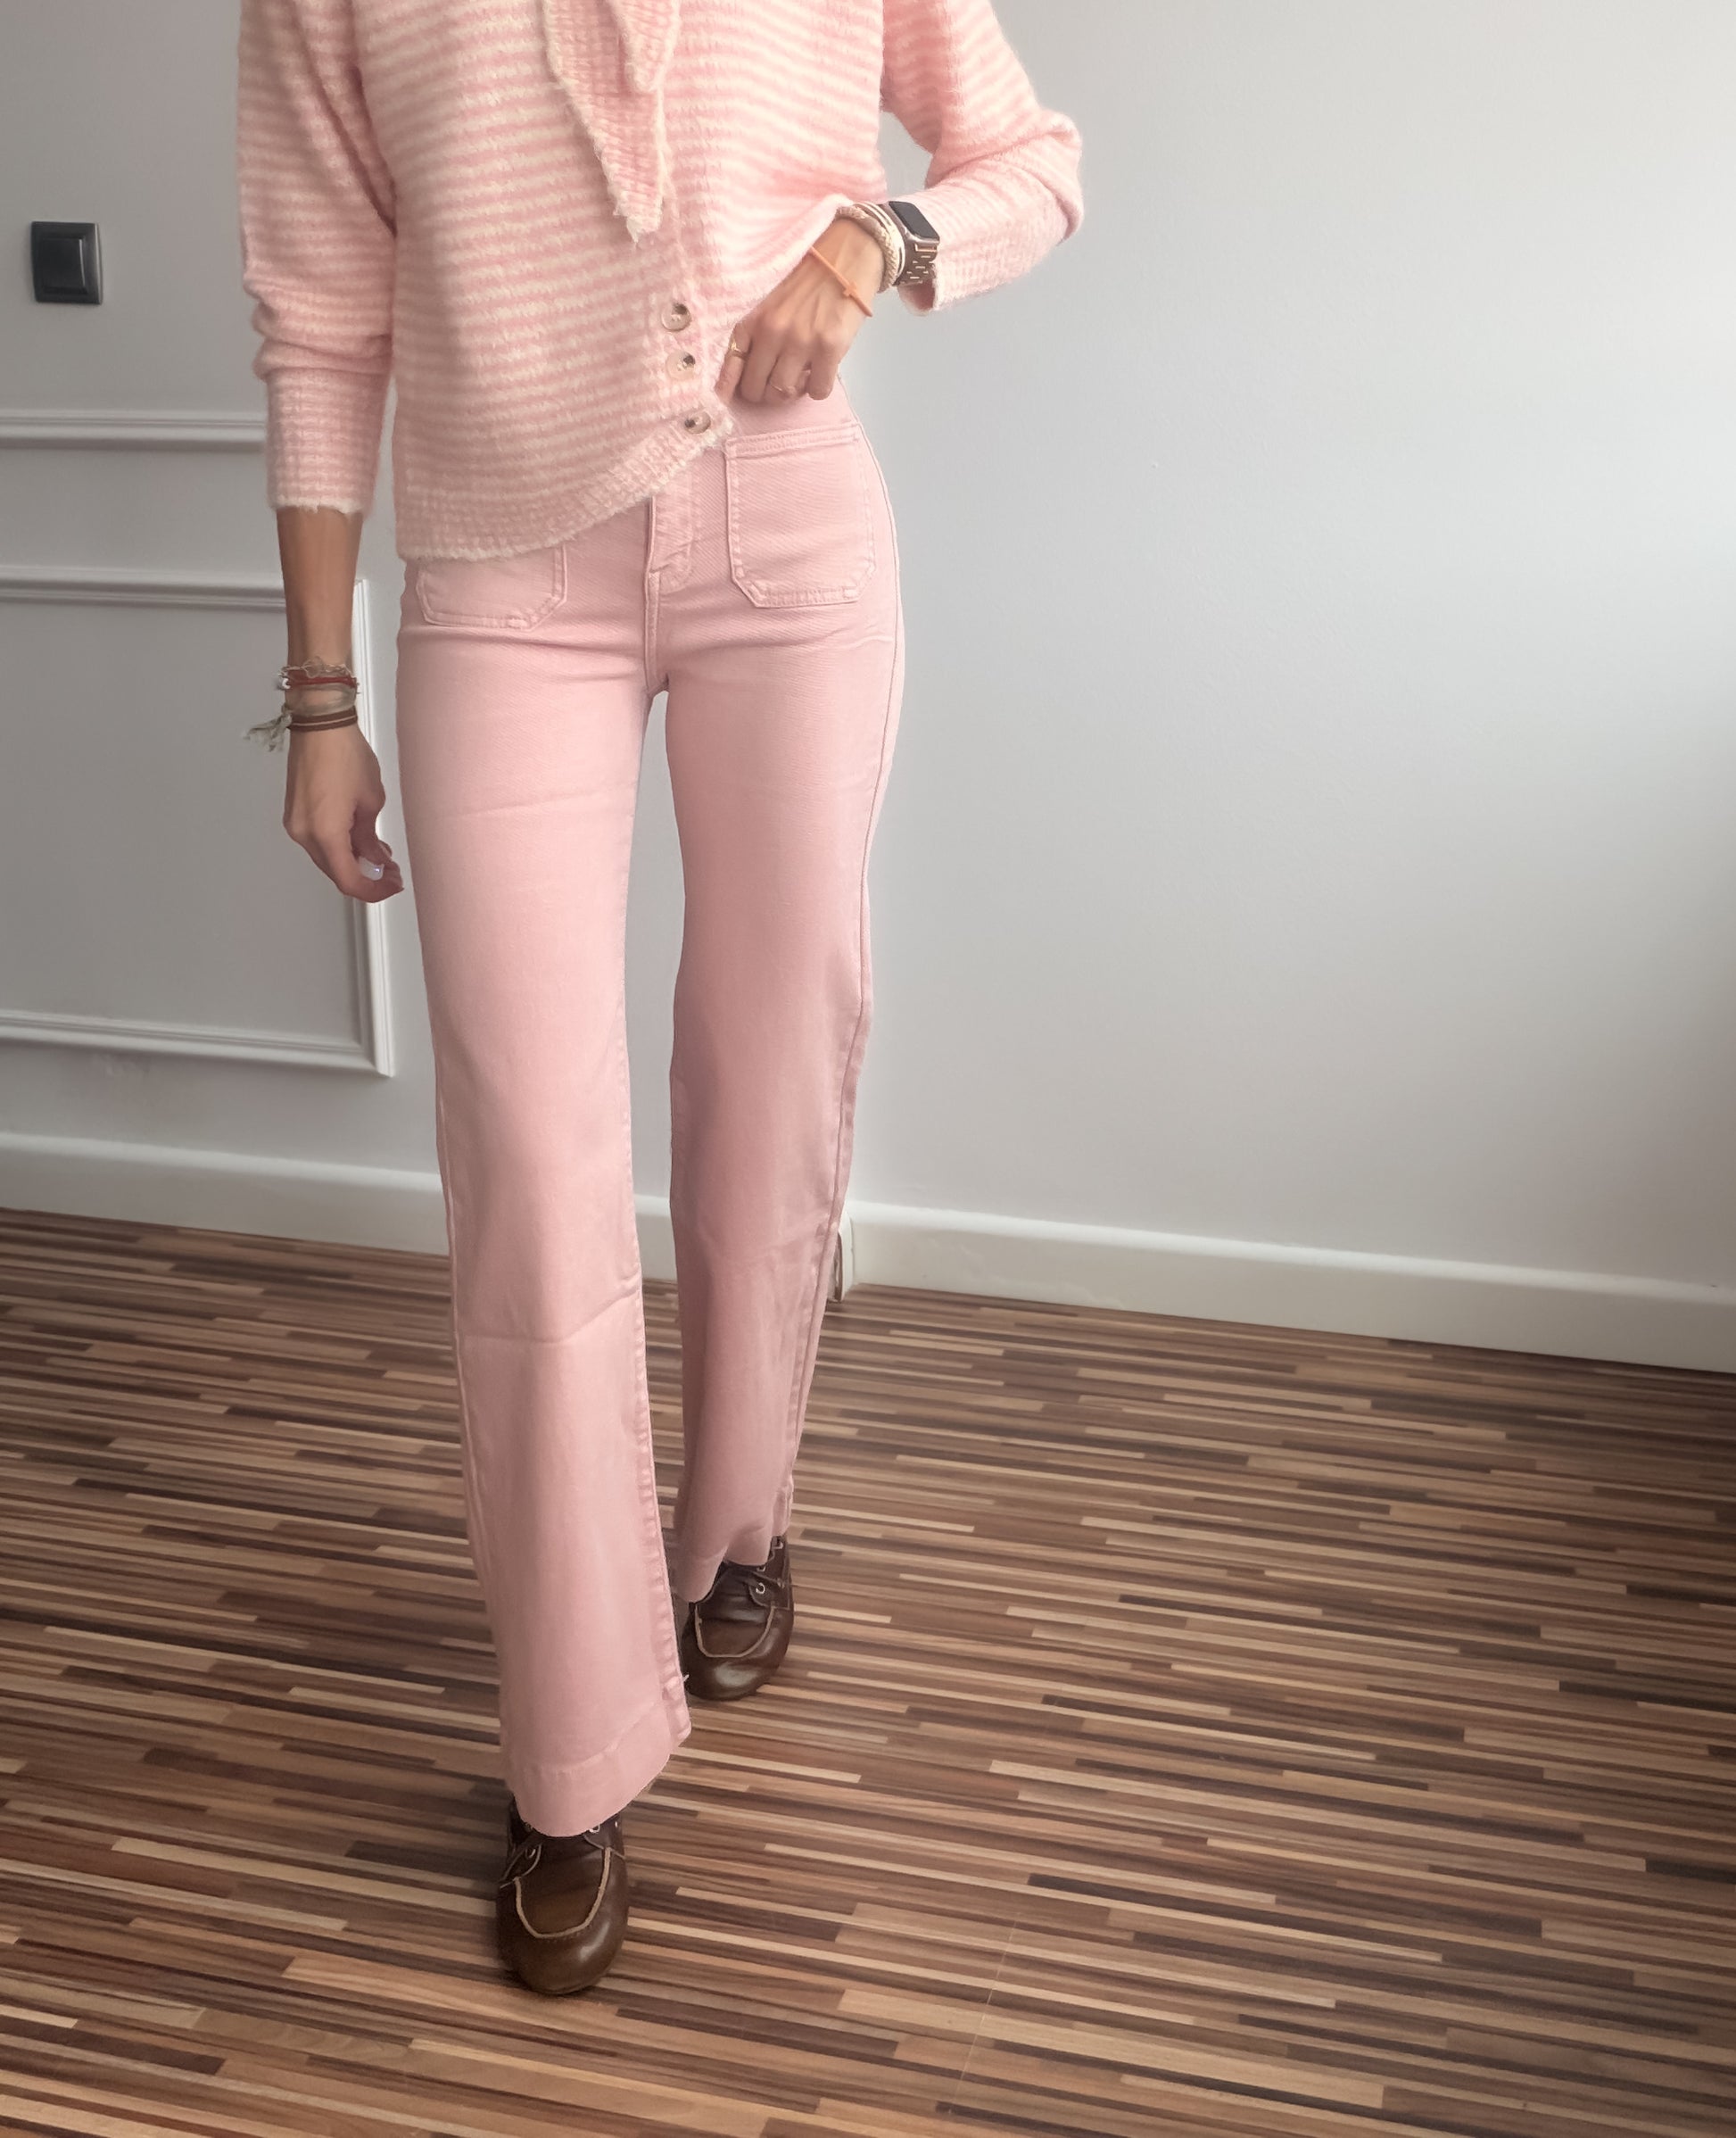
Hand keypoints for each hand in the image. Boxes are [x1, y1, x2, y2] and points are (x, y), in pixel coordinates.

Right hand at [281, 720, 403, 902]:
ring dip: (353, 861)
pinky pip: (318, 841)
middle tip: (390, 873)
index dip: (373, 891)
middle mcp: (304, 833)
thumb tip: (375, 859)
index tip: (391, 885)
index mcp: (325, 833)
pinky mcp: (295, 813)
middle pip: (336, 872)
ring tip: (380, 855)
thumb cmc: (344, 753)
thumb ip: (371, 838)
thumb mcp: (371, 801)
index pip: (349, 881)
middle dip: (365, 876)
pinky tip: (360, 840)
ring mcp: (296, 823)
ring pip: (327, 858)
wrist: (320, 723)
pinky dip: (339, 846)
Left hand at [718, 216, 883, 404]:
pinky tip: (821, 371)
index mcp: (753, 316)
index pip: (730, 365)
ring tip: (800, 376)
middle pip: (756, 388)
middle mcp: (772, 330)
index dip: (730, 387)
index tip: (734, 395)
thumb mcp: (768, 297)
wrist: (847, 254)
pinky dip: (818, 389)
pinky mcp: (829, 348)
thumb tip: (740, 374)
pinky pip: (817, 391)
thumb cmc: (806, 276)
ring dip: (791, 392)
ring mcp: (801, 341)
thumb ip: (754, 329)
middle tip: (777, 383)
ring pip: (784, 393)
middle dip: (764, 392)